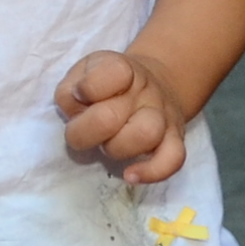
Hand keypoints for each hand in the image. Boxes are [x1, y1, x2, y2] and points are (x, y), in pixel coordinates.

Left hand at [57, 49, 191, 183]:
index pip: (111, 74)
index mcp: (121, 70)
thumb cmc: (106, 84)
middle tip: (88, 128)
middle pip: (110, 117)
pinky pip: (173, 160)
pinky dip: (152, 172)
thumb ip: (70, 90)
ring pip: (145, 135)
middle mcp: (145, 92)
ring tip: (109, 145)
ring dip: (116, 148)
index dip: (86, 89)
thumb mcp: (84, 73)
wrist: (150, 85)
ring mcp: (163, 117)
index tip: (81, 94)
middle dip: (89, 129)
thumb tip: (77, 106)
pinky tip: (130, 175)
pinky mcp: (175, 140)